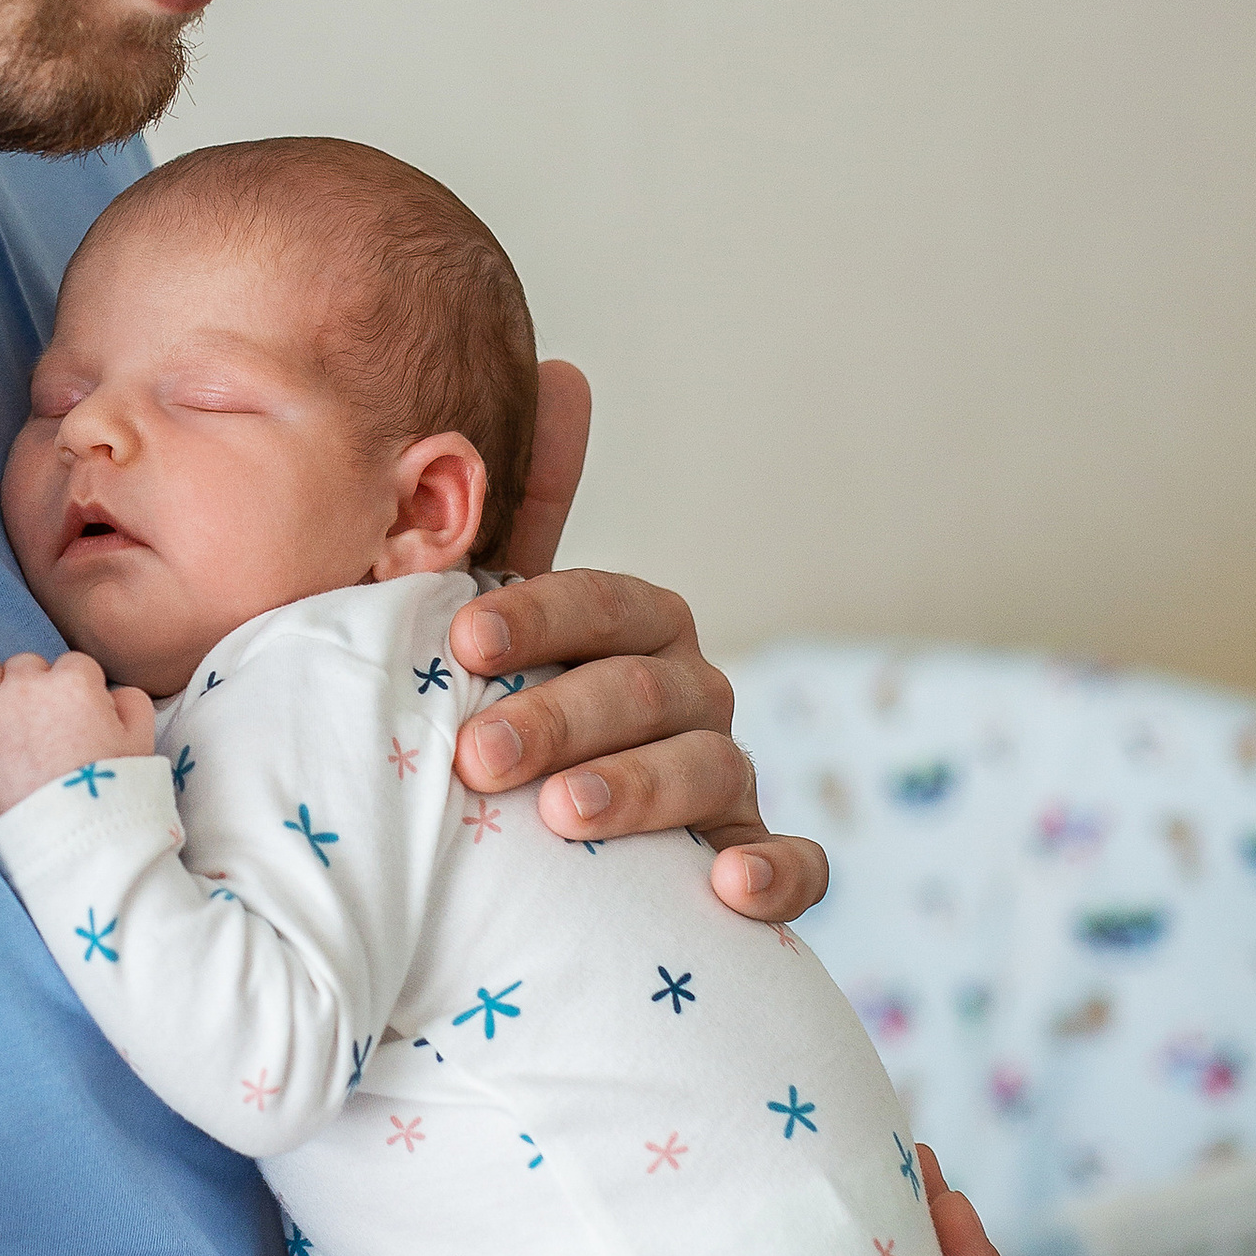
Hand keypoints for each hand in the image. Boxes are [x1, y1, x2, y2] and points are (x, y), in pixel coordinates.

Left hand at [0, 645, 155, 824]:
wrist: (70, 844)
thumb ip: (132, 703)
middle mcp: (28, 685)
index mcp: (76, 683)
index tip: (70, 723)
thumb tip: (112, 692)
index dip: (72, 694)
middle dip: (31, 690)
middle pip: (25, 666)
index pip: (72, 667)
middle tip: (35, 731)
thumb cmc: (110, 799)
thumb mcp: (142, 745)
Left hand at [452, 358, 827, 922]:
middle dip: (563, 714)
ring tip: (565, 818)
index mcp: (631, 630)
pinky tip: (729, 888)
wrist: (504, 867)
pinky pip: (793, 864)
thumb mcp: (490, 633)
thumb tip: (565, 366)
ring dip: (641, 788)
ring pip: (711, 768)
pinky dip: (777, 873)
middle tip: (477, 756)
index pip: (601, 603)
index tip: (461, 641)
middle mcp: (690, 694)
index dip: (538, 614)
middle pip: (648, 688)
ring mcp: (726, 781)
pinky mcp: (751, 865)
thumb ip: (522, 517)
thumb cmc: (496, 722)